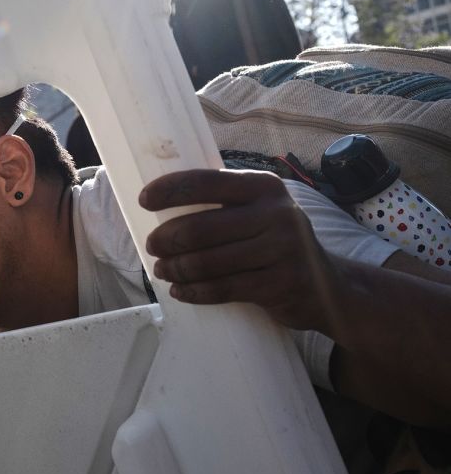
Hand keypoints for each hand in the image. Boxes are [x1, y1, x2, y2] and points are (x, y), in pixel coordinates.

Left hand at [140, 169, 339, 332]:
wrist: (330, 287)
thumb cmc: (276, 244)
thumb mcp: (260, 212)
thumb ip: (225, 202)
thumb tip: (161, 202)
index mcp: (264, 187)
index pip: (206, 182)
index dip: (169, 190)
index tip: (144, 201)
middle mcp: (276, 214)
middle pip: (200, 226)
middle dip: (166, 239)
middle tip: (152, 247)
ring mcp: (281, 250)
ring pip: (206, 261)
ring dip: (175, 268)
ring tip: (163, 270)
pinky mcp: (279, 284)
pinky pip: (221, 288)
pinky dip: (193, 291)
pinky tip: (180, 291)